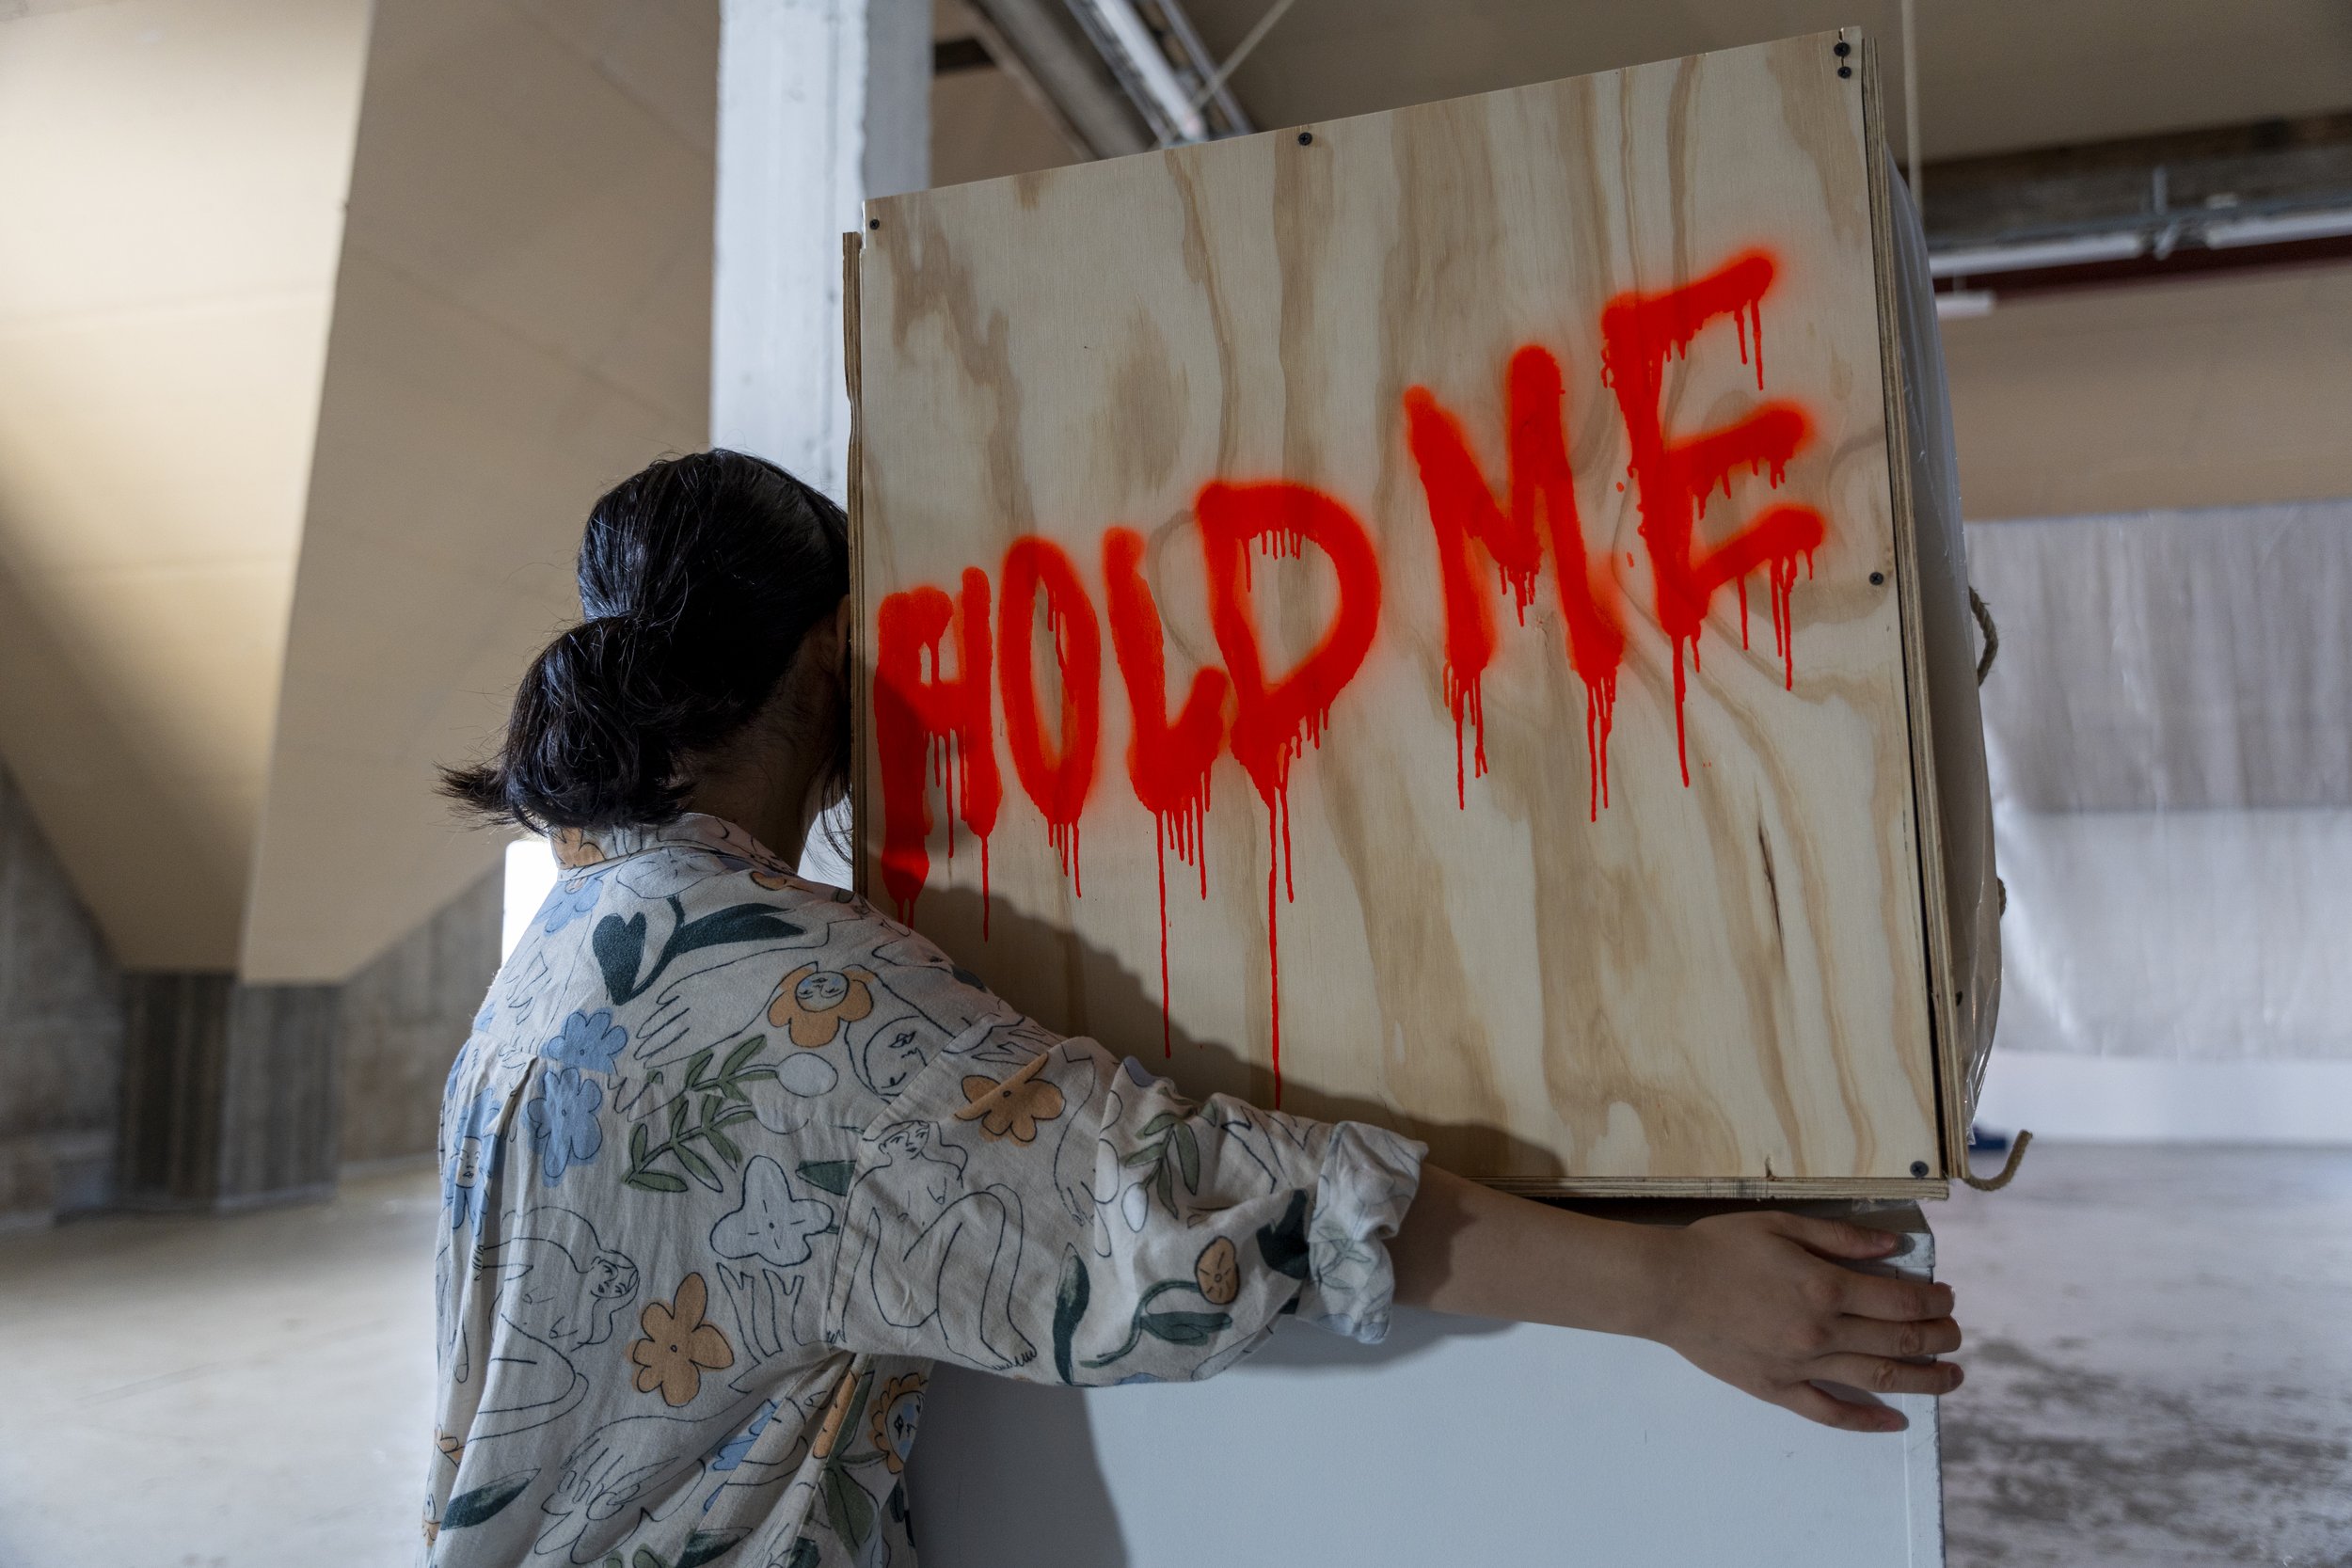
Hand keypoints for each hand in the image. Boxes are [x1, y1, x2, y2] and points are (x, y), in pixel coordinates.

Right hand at [1638, 1211, 1961, 1431]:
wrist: (1665, 1287)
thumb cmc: (1719, 1248)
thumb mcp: (1781, 1225)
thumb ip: (1840, 1238)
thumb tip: (1893, 1247)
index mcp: (1826, 1287)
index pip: (1901, 1301)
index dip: (1933, 1301)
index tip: (1948, 1298)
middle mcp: (1822, 1332)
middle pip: (1899, 1342)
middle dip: (1939, 1338)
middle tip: (1956, 1334)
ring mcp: (1801, 1367)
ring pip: (1877, 1380)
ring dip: (1923, 1381)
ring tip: (1950, 1377)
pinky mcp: (1778, 1390)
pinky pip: (1830, 1414)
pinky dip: (1867, 1422)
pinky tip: (1895, 1422)